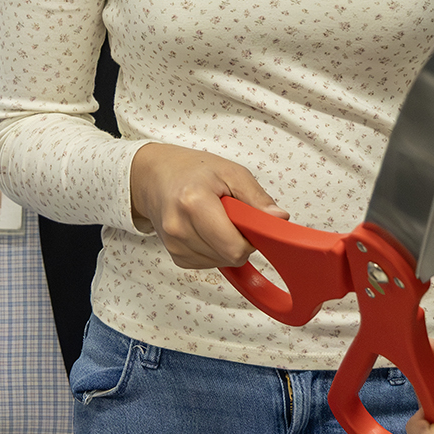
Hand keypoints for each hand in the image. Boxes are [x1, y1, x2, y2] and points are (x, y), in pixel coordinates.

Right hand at [129, 143, 286, 268]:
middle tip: (230, 215)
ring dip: (226, 245)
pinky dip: (214, 250)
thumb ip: (257, 198)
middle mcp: (179, 228)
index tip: (247, 220)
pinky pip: (209, 264)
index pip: (235, 247)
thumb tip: (279, 219)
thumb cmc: (193, 170)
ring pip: (221, 262)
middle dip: (239, 240)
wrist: (153, 176)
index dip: (249, 238)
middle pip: (230, 257)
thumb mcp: (230, 172)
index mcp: (194, 203)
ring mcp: (174, 245)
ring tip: (214, 218)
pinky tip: (205, 229)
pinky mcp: (175, 256)